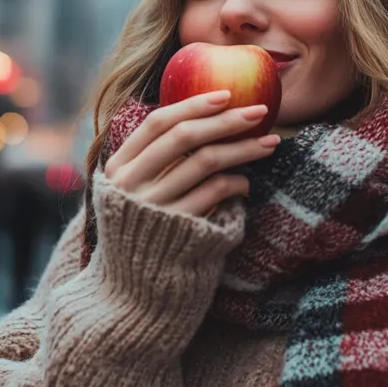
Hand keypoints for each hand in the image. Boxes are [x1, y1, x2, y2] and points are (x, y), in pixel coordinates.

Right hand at [103, 90, 280, 216]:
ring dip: (243, 149)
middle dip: (226, 120)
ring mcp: (155, 208)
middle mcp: (131, 185)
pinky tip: (246, 185)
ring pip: (206, 162)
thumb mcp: (135, 192)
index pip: (156, 124)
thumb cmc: (145, 230)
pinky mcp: (180, 228)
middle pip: (184, 137)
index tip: (226, 94)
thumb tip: (202, 118)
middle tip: (260, 111)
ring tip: (270, 143)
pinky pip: (216, 192)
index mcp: (118, 168)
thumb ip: (154, 160)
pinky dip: (236, 183)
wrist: (134, 292)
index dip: (192, 105)